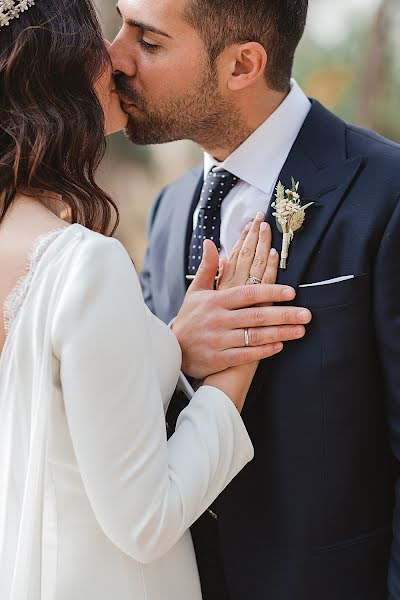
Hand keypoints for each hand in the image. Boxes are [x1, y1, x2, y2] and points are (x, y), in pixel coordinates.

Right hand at [172, 217, 311, 379]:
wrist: (173, 349)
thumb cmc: (189, 317)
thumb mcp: (196, 291)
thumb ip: (208, 268)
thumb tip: (212, 243)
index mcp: (215, 301)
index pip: (248, 294)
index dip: (270, 292)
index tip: (291, 292)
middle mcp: (218, 320)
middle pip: (256, 316)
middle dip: (284, 315)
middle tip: (306, 314)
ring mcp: (218, 341)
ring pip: (254, 336)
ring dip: (280, 333)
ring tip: (300, 330)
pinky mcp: (218, 359)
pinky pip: (245, 355)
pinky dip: (263, 351)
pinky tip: (280, 346)